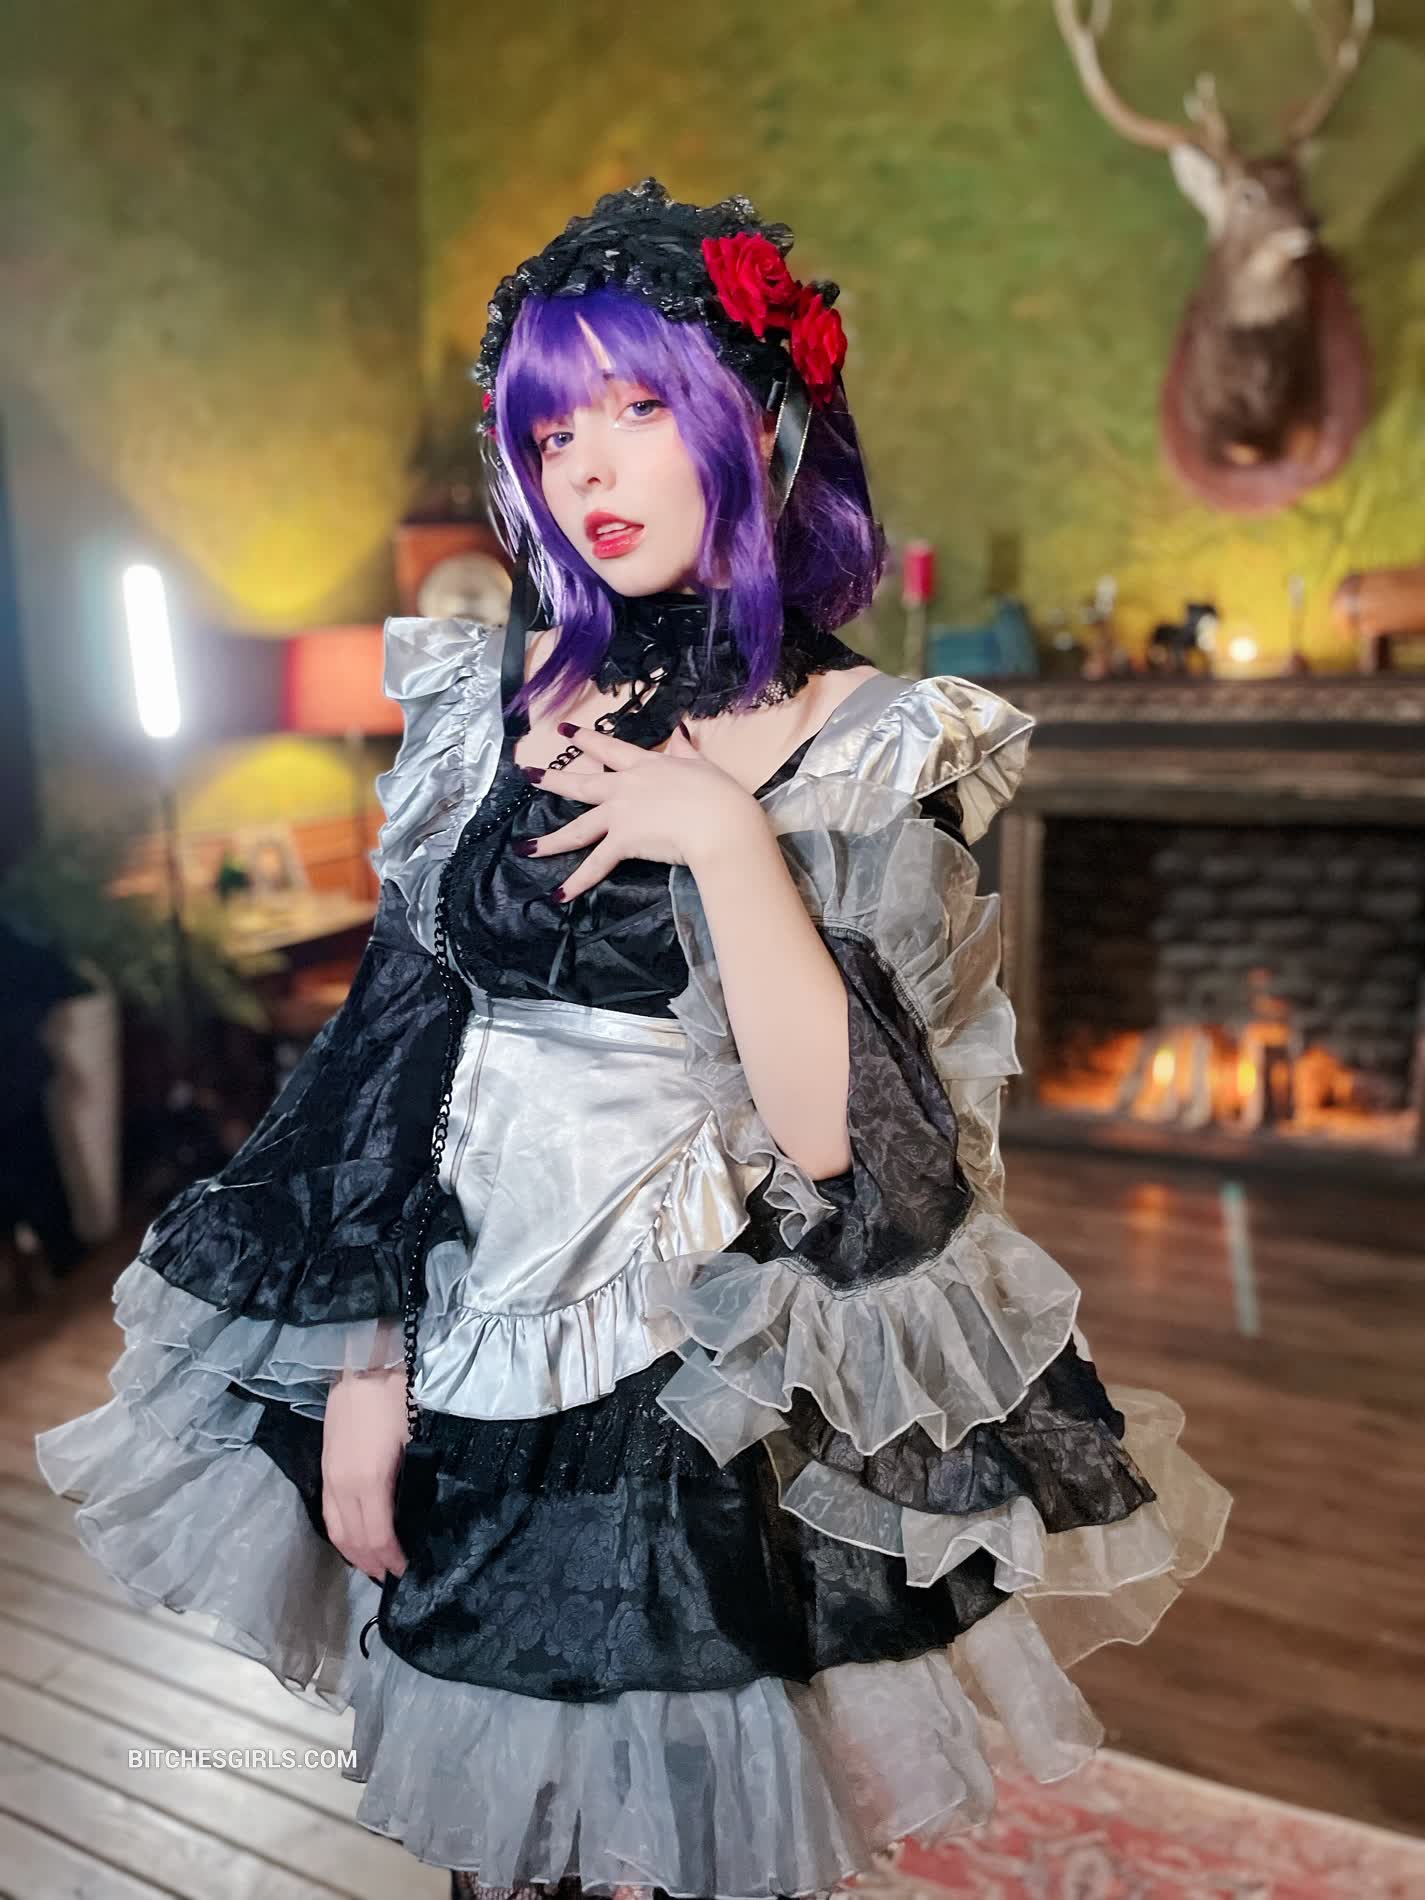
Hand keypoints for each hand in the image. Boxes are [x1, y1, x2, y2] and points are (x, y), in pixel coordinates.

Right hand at [321, 1365, 409, 1581]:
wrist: (365, 1369)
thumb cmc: (397, 1402)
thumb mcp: (413, 1444)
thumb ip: (408, 1483)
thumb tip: (409, 1513)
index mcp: (369, 1481)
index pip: (377, 1536)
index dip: (391, 1558)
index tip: (405, 1569)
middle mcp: (343, 1486)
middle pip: (353, 1540)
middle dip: (371, 1563)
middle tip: (389, 1576)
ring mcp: (330, 1478)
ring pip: (335, 1530)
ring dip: (352, 1553)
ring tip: (371, 1565)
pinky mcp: (325, 1469)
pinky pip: (328, 1513)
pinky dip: (341, 1533)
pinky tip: (354, 1537)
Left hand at [523, 721, 762, 902]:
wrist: (719, 822)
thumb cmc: (718, 794)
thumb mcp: (702, 765)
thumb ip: (686, 749)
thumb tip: (682, 730)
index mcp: (645, 765)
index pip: (609, 749)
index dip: (584, 739)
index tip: (563, 731)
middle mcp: (625, 787)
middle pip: (582, 783)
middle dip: (551, 779)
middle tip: (527, 774)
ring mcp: (620, 815)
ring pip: (577, 828)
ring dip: (549, 840)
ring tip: (524, 847)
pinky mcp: (623, 842)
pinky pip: (596, 865)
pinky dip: (577, 882)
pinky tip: (559, 895)